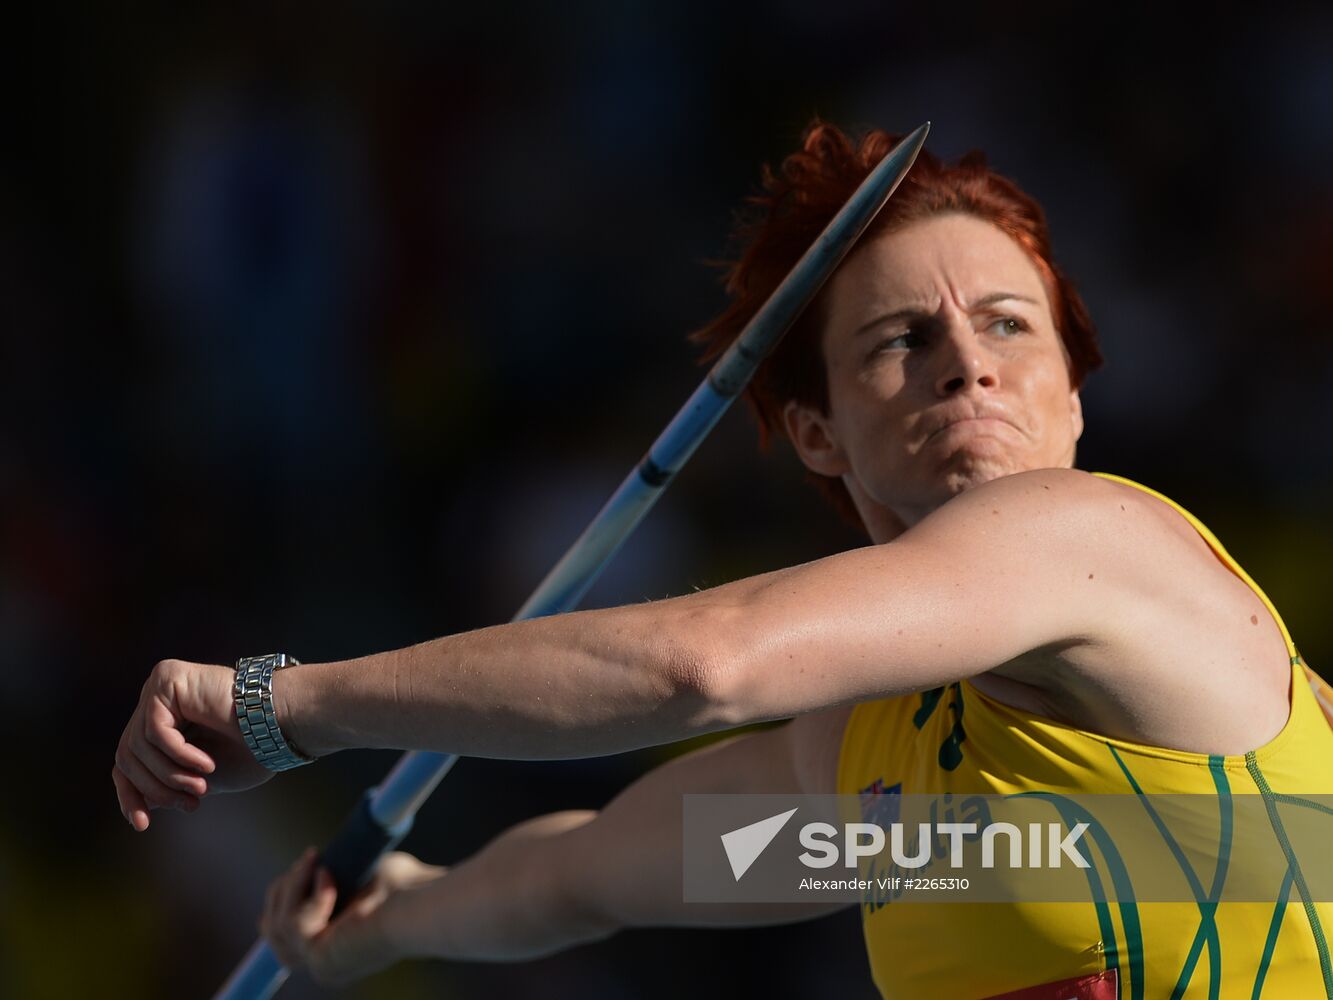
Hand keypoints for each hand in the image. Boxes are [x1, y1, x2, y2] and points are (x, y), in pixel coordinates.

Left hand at [112, 658, 273, 830]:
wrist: (280, 725)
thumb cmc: (250, 750)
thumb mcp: (198, 777)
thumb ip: (167, 784)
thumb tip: (135, 809)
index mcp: (164, 719)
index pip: (128, 759)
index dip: (131, 794)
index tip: (143, 825)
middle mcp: (156, 699)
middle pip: (128, 754)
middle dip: (155, 787)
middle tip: (190, 805)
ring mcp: (160, 686)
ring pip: (139, 746)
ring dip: (171, 775)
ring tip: (202, 787)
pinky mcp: (168, 678)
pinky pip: (156, 730)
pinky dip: (180, 754)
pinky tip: (206, 764)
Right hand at [261, 849, 446, 987]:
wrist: (423, 904)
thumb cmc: (407, 887)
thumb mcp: (363, 876)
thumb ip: (343, 876)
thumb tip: (325, 862)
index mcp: (338, 948)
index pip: (286, 937)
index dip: (280, 904)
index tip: (290, 873)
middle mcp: (327, 964)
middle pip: (273, 932)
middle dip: (283, 890)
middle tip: (307, 858)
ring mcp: (322, 966)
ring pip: (277, 925)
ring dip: (292, 886)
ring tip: (316, 860)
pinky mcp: (319, 960)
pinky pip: (292, 923)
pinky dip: (308, 895)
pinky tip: (329, 877)